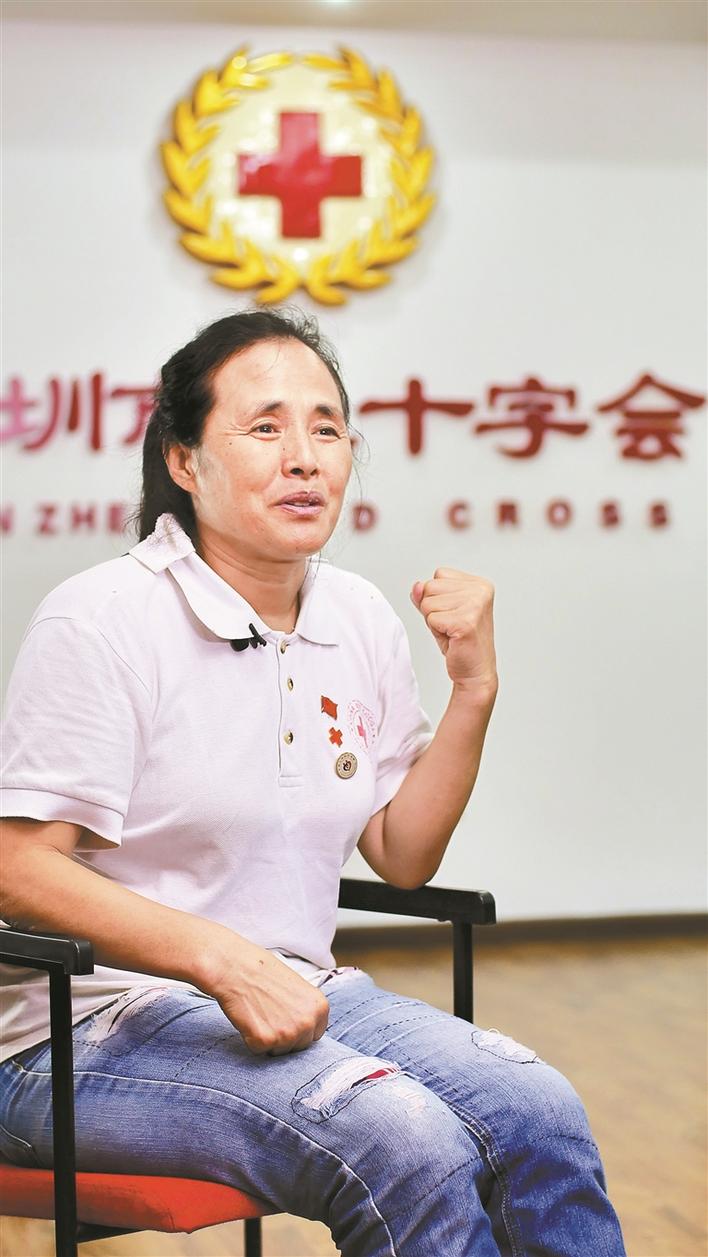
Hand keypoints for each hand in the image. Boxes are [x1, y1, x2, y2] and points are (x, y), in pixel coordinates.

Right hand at [208, 937, 330, 1055]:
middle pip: (299, 1046)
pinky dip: (251, 1039)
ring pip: (279, 1052)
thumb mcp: (297, 986)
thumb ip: (305, 1008)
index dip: (298, 1028)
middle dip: (284, 1036)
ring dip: (268, 1039)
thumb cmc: (263, 971)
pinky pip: (259, 1050)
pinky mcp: (265, 1041)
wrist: (236, 967)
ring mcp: (287, 1034)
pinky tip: (250, 1018)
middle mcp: (307, 1022)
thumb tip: (305, 1025)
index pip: (315, 1033)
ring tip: (259, 1013)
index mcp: (319, 1007)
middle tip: (269, 1014)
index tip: (286, 1018)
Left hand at [410, 567, 497, 695]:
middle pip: (430, 586)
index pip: (439, 575)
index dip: (437, 597)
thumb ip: (426, 595)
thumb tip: (416, 585)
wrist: (475, 672)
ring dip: (434, 621)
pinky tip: (453, 638)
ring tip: (452, 631)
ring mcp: (475, 605)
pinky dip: (436, 631)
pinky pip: (431, 619)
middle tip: (451, 625)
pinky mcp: (466, 621)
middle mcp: (480, 591)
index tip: (454, 614)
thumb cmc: (460, 642)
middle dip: (433, 609)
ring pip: (427, 603)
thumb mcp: (440, 611)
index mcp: (479, 584)